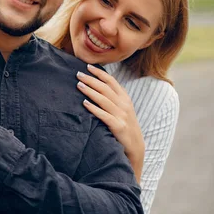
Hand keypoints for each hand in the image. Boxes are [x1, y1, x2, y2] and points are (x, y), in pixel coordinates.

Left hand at [77, 64, 144, 182]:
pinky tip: (84, 103)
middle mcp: (124, 105)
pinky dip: (94, 108)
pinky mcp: (118, 127)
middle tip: (78, 74)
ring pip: (104, 99)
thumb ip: (112, 99)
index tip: (87, 67)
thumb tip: (96, 86)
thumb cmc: (124, 126)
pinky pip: (104, 115)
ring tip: (79, 85)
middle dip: (91, 80)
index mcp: (125, 99)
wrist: (135, 147)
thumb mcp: (122, 110)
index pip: (112, 82)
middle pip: (105, 88)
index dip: (100, 73)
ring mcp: (122, 116)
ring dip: (90, 91)